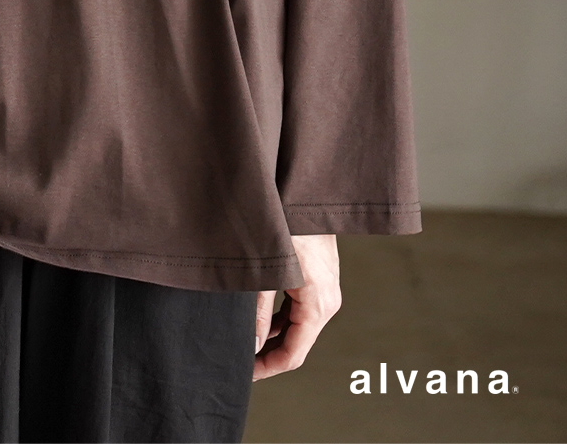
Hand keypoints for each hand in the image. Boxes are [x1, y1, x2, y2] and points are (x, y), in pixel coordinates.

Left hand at [252, 233, 340, 379]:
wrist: (307, 194)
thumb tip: (250, 345)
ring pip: (298, 326)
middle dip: (268, 353)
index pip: (293, 355)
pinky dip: (281, 318)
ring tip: (244, 339)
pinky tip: (259, 317)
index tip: (243, 372)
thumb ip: (257, 312)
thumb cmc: (288, 226)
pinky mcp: (321, 278)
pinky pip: (301, 309)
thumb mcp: (266, 272)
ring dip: (273, 336)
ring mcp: (327, 290)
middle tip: (238, 358)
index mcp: (318, 305)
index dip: (266, 368)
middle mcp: (328, 302)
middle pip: (297, 343)